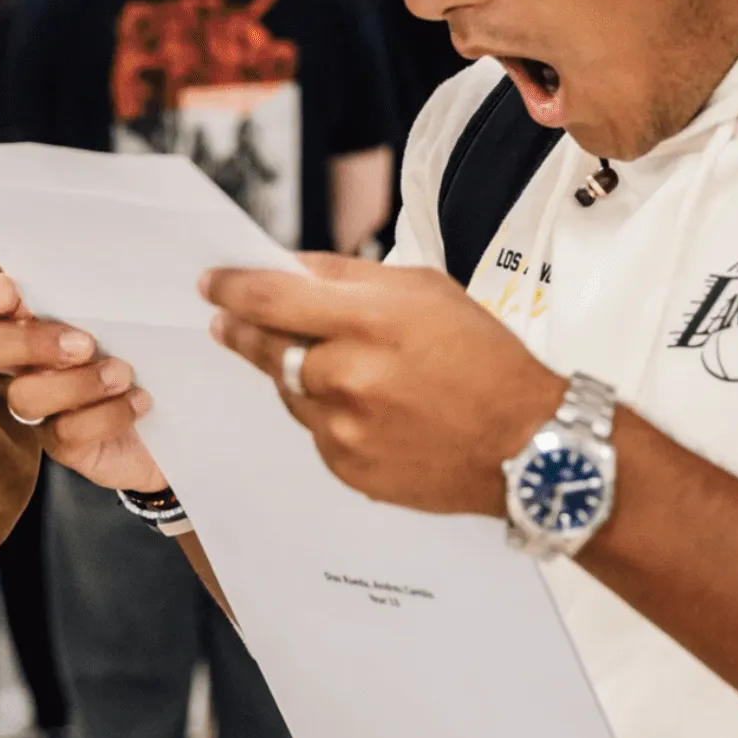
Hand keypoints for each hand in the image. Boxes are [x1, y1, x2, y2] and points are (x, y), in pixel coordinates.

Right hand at [0, 274, 165, 492]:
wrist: (179, 428)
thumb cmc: (151, 364)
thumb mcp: (136, 329)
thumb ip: (115, 307)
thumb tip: (125, 271)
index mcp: (42, 327)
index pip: (0, 306)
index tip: (8, 288)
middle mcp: (30, 365)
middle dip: (32, 342)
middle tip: (85, 344)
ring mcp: (43, 409)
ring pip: (25, 396)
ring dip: (77, 384)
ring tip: (122, 375)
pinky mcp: (65, 446)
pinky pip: (68, 431)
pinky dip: (107, 414)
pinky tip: (139, 401)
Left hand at [205, 253, 563, 518]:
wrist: (527, 446)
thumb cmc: (483, 359)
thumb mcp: (424, 289)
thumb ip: (348, 276)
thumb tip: (290, 268)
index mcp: (370, 320)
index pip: (271, 297)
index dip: (231, 287)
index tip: (210, 282)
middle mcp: (350, 376)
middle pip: (267, 347)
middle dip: (242, 330)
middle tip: (225, 320)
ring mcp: (346, 429)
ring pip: (289, 391)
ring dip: (297, 375)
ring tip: (340, 369)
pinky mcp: (349, 469)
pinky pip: (315, 431)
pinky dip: (328, 415)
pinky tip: (368, 410)